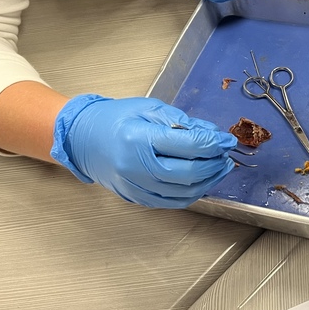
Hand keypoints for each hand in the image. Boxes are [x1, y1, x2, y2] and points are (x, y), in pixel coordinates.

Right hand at [50, 94, 236, 208]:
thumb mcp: (148, 108)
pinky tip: (201, 181)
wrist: (82, 139)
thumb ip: (181, 121)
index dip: (213, 143)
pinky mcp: (136, 197)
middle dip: (214, 164)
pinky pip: (171, 201)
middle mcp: (135, 166)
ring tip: (219, 167)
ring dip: (207, 181)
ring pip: (183, 192)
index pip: (187, 145)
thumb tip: (211, 133)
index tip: (226, 140)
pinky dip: (191, 193)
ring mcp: (134, 186)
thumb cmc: (113, 119)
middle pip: (188, 173)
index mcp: (138, 138)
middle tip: (225, 155)